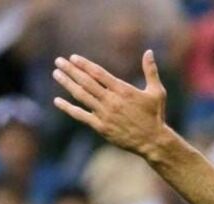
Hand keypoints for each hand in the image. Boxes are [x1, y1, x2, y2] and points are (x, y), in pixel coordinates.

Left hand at [52, 51, 168, 159]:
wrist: (153, 141)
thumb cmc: (155, 116)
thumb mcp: (157, 92)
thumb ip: (151, 71)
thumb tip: (149, 52)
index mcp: (123, 90)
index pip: (98, 73)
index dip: (84, 64)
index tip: (73, 58)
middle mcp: (111, 100)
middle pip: (86, 82)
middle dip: (71, 70)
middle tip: (58, 61)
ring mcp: (104, 114)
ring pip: (81, 95)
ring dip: (67, 83)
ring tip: (56, 74)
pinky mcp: (101, 127)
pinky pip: (80, 115)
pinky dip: (68, 108)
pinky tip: (57, 101)